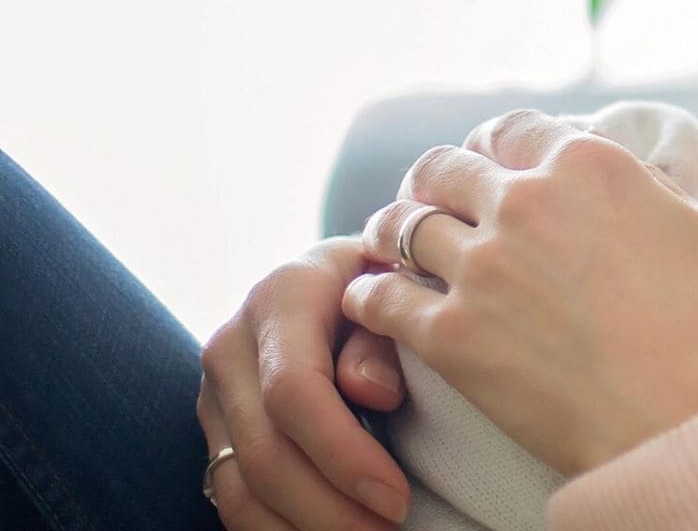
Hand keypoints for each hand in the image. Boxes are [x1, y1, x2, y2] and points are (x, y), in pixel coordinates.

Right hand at [198, 237, 411, 528]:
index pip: (294, 391)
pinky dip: (277, 530)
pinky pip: (233, 496)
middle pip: (264, 451)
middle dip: (329, 509)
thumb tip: (376, 393)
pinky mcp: (217, 428)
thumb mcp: (396, 285)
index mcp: (280, 297)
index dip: (343, 454)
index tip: (396, 499)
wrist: (340, 277)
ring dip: (303, 529)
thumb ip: (385, 332)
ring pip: (241, 486)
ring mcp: (216, 391)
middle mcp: (232, 344)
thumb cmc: (384, 282)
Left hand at [344, 110, 697, 475]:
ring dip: (392, 233)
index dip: (493, 146)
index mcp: (590, 165)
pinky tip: (374, 300)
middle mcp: (527, 201)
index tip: (486, 164)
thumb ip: (654, 196)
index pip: (513, 129)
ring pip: (401, 225)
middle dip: (434, 183)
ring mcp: (483, 267)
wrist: (692, 421)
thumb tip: (639, 188)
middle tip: (431, 203)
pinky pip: (381, 298)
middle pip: (444, 168)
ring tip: (390, 247)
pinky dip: (371, 295)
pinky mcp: (451, 335)